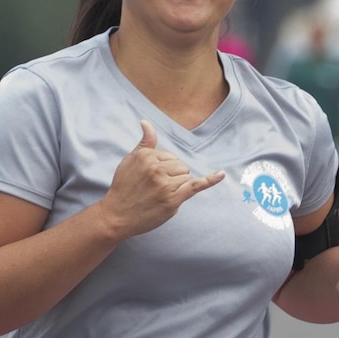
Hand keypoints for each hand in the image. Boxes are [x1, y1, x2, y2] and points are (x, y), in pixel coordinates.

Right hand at [99, 120, 227, 238]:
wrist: (117, 215)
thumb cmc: (124, 188)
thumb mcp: (130, 160)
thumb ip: (144, 143)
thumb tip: (146, 122)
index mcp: (146, 156)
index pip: (170, 156)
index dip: (165, 168)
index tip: (152, 178)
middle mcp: (156, 168)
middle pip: (181, 166)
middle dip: (174, 176)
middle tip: (156, 188)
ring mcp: (165, 184)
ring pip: (186, 177)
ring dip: (179, 187)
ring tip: (160, 195)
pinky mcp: (172, 199)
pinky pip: (196, 185)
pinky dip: (210, 180)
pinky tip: (221, 175)